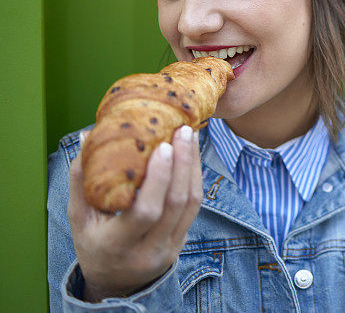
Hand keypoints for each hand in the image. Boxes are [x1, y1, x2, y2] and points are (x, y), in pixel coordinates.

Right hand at [68, 125, 202, 300]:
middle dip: (183, 163)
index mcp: (116, 245)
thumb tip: (86, 136)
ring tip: (191, 137)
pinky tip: (192, 157)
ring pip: (191, 204)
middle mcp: (147, 250)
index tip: (164, 146)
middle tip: (183, 131)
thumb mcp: (79, 217)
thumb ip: (80, 180)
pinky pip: (195, 208)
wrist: (114, 283)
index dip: (159, 178)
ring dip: (194, 167)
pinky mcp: (182, 242)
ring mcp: (169, 249)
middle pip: (175, 204)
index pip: (145, 212)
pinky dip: (195, 178)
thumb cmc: (93, 244)